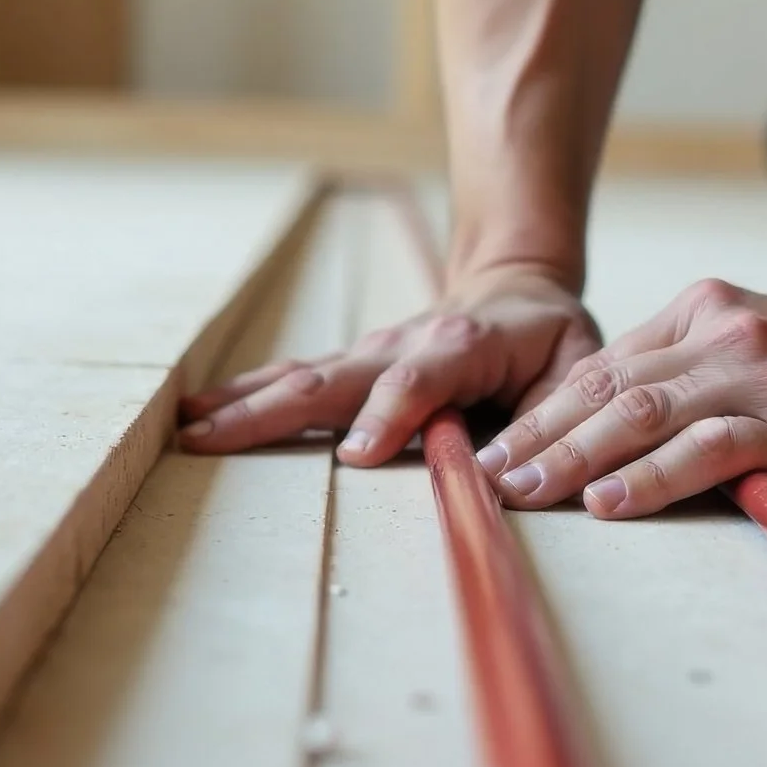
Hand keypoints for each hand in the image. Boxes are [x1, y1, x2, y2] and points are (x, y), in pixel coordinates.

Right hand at [179, 263, 602, 465]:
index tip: (355, 459)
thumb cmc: (548, 339)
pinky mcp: (353, 367)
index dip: (388, 416)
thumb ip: (553, 422)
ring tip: (189, 425)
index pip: (418, 382)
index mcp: (462, 347)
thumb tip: (513, 479)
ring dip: (247, 403)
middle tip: (214, 438)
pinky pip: (298, 381)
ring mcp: (371, 354)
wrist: (516, 287)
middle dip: (273, 411)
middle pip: (333, 379)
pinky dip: (250, 397)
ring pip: (303, 378)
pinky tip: (202, 414)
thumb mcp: (577, 370)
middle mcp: (403, 345)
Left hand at [475, 276, 766, 512]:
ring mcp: (757, 378)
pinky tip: (607, 500)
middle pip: (603, 390)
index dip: (538, 413)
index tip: (489, 452)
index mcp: (701, 313)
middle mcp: (719, 337)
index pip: (600, 368)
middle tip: (478, 477)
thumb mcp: (756, 347)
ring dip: (570, 457)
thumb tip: (616, 427)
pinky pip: (708, 449)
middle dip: (533, 437)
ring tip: (520, 492)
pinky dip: (649, 477)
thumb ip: (693, 372)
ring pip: (640, 414)